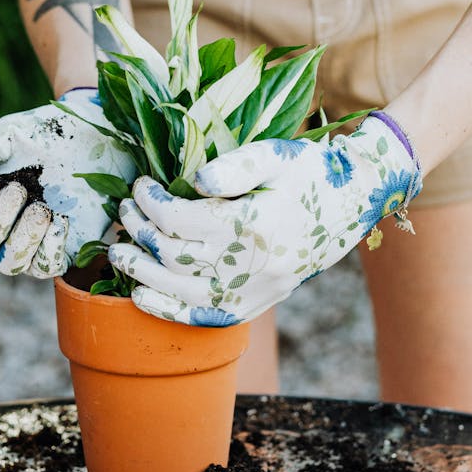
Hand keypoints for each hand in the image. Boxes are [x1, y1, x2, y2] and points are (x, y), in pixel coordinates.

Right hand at [0, 89, 135, 277]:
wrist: (91, 135)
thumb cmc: (43, 135)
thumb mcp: (7, 134)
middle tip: (18, 189)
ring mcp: (29, 243)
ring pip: (10, 264)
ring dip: (22, 238)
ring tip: (41, 208)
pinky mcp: (62, 249)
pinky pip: (46, 267)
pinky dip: (50, 247)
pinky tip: (60, 220)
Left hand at [108, 114, 422, 323]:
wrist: (353, 203)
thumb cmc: (308, 171)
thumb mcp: (274, 154)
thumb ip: (233, 166)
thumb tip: (193, 182)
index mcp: (254, 223)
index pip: (180, 219)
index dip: (151, 202)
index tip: (141, 185)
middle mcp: (253, 264)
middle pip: (174, 255)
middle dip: (139, 232)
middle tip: (124, 211)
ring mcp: (256, 290)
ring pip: (182, 290)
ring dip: (142, 272)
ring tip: (118, 252)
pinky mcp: (257, 304)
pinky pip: (207, 317)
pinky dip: (169, 311)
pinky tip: (141, 297)